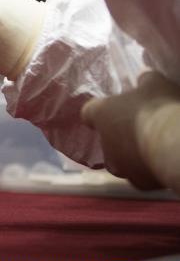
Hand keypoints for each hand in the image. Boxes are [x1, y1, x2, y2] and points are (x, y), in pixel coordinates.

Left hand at [81, 72, 179, 191]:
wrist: (174, 144)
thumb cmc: (158, 108)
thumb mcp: (155, 84)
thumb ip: (146, 80)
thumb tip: (144, 77)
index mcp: (100, 113)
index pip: (88, 113)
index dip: (99, 111)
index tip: (112, 110)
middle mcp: (104, 142)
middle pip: (107, 139)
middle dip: (121, 136)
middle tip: (143, 129)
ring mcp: (119, 165)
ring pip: (122, 161)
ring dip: (133, 156)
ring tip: (155, 148)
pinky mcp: (137, 183)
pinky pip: (141, 176)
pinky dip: (149, 171)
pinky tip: (163, 162)